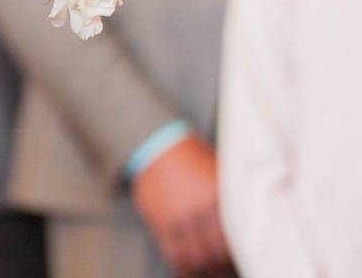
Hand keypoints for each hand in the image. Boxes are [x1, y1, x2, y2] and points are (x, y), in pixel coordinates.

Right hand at [132, 136, 231, 276]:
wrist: (158, 145)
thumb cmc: (192, 158)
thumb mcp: (219, 171)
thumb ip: (232, 197)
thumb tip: (252, 221)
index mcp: (218, 196)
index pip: (237, 235)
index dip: (242, 249)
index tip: (244, 254)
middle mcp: (199, 209)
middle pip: (218, 251)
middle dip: (223, 261)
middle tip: (227, 263)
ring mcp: (178, 217)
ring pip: (196, 257)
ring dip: (205, 267)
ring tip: (210, 268)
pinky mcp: (160, 222)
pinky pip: (174, 254)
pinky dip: (183, 266)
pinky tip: (189, 268)